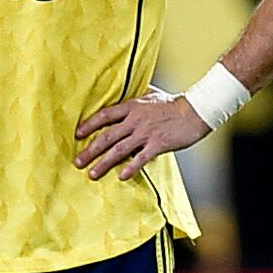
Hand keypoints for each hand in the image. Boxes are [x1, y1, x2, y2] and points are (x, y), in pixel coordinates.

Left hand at [75, 90, 210, 180]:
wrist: (195, 111)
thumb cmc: (173, 103)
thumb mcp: (151, 95)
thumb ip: (136, 97)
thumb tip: (125, 95)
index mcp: (132, 107)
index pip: (105, 115)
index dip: (89, 125)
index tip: (77, 134)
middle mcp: (135, 120)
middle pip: (107, 136)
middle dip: (90, 150)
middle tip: (78, 162)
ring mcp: (145, 133)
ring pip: (119, 150)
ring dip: (104, 163)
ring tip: (92, 174)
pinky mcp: (157, 144)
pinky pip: (140, 158)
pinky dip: (130, 168)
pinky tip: (121, 177)